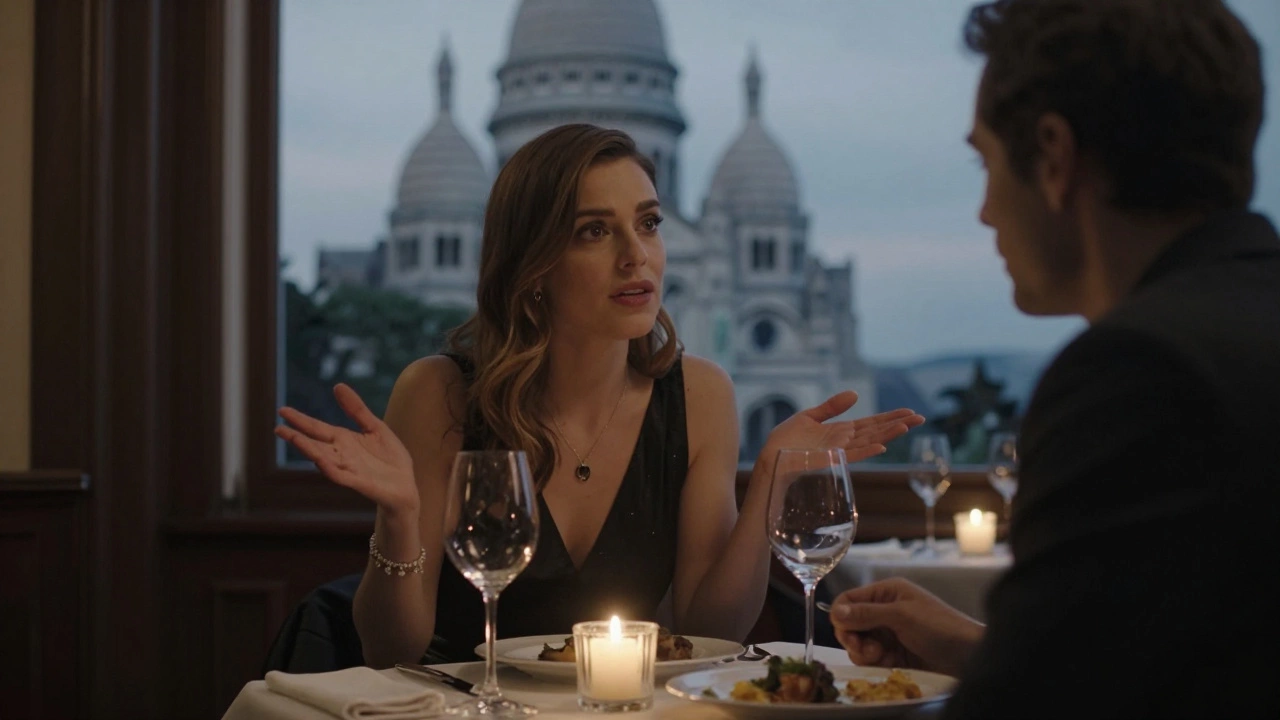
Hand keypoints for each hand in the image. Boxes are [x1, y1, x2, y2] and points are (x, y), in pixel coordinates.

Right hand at [275, 383, 418, 514]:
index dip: (300, 420)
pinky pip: (339, 475)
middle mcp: (341, 454)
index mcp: (344, 440)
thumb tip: (337, 386)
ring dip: (308, 449)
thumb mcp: (375, 427)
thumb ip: (357, 410)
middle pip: (314, 444)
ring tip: (293, 438)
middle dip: (296, 436)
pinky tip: (318, 460)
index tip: (282, 411)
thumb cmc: (390, 458)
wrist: (406, 485)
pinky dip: (329, 468)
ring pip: (322, 458)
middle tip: (278, 428)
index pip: (317, 428)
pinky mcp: (358, 482)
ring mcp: (348, 469)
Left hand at [761, 391, 924, 463]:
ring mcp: (838, 451)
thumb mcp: (809, 417)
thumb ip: (832, 407)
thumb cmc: (786, 440)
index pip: (871, 423)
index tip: (910, 412)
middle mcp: (844, 442)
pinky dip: (866, 452)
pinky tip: (881, 447)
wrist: (770, 456)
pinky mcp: (829, 459)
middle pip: (876, 431)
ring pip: (869, 442)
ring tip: (907, 426)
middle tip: (920, 418)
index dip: (890, 417)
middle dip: (897, 424)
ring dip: (888, 435)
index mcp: (841, 431)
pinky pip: (851, 456)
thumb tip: (855, 394)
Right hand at [828, 578, 984, 676]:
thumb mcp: (902, 616)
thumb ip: (867, 613)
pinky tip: (890, 663)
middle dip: (853, 638)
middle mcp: (883, 610)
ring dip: (864, 653)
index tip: (847, 634)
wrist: (969, 656)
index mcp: (886, 593)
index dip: (841, 616)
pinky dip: (875, 662)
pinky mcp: (893, 654)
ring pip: (858, 644)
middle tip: (866, 650)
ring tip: (882, 657)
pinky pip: (871, 658)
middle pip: (849, 624)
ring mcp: (888, 633)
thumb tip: (835, 611)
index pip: (848, 600)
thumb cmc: (940, 627)